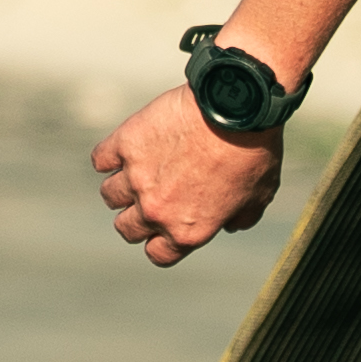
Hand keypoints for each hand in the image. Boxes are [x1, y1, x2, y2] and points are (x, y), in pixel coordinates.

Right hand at [92, 85, 281, 267]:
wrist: (236, 107)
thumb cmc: (253, 152)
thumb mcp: (259, 197)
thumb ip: (241, 218)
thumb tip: (231, 226)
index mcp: (187, 231)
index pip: (157, 254)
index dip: (159, 242)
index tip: (163, 228)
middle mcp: (156, 211)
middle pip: (127, 228)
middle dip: (137, 217)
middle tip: (151, 197)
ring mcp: (137, 177)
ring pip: (110, 195)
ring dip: (122, 186)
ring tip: (138, 170)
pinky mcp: (125, 143)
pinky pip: (101, 159)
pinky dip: (108, 156)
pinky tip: (124, 149)